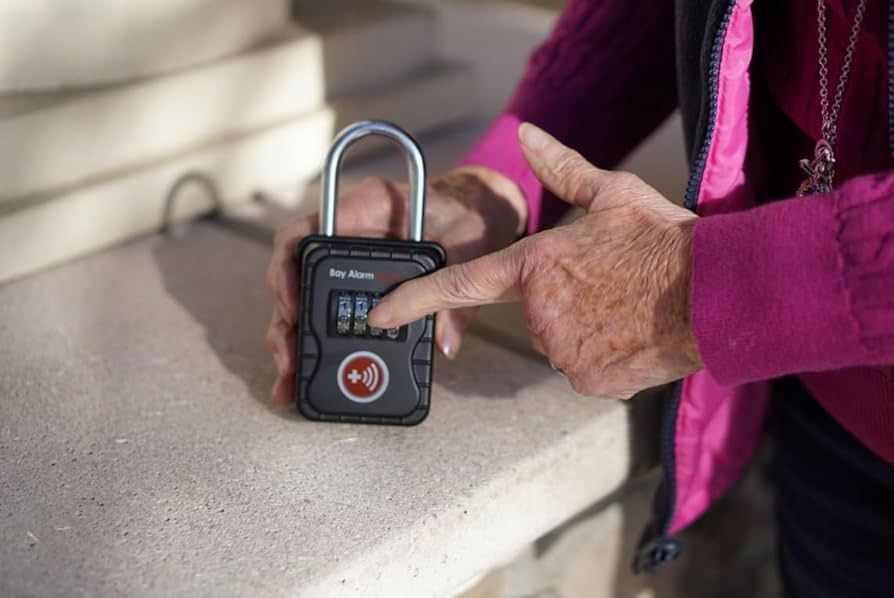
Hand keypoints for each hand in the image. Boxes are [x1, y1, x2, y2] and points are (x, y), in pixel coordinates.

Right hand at [265, 166, 526, 404]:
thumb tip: (444, 342)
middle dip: (286, 321)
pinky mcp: (361, 280)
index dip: (286, 269)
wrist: (482, 204)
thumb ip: (456, 290)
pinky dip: (318, 336)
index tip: (291, 307)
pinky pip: (329, 305)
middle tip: (289, 359)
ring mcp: (350, 258)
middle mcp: (348, 232)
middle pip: (295, 275)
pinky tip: (311, 368)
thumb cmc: (472, 212)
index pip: (304, 233)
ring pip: (306, 296)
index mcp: (367, 208)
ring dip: (295, 336)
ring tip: (291, 379)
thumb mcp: (471, 246)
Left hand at [368, 124, 702, 398]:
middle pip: (534, 314)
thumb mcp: (611, 193)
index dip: (412, 299)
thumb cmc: (664, 239)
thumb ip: (561, 169)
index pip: (459, 284)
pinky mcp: (589, 380)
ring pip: (561, 342)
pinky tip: (633, 332)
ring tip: (627, 306)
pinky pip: (585, 367)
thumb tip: (528, 134)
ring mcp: (563, 350)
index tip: (379, 313)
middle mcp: (540, 312)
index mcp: (536, 265)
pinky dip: (605, 354)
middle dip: (561, 302)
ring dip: (585, 328)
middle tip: (607, 285)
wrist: (716, 291)